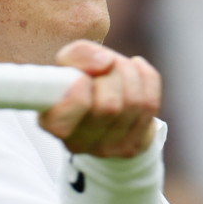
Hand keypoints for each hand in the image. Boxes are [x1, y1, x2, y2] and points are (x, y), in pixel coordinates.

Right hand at [38, 40, 159, 157]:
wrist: (98, 102)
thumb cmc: (79, 80)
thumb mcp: (68, 62)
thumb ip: (78, 55)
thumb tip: (105, 62)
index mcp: (52, 123)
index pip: (65, 119)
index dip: (78, 91)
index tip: (82, 77)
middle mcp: (78, 143)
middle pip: (109, 106)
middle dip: (112, 74)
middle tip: (105, 65)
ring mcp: (109, 148)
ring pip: (134, 103)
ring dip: (129, 73)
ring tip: (118, 67)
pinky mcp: (134, 145)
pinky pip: (150, 104)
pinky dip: (146, 78)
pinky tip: (135, 72)